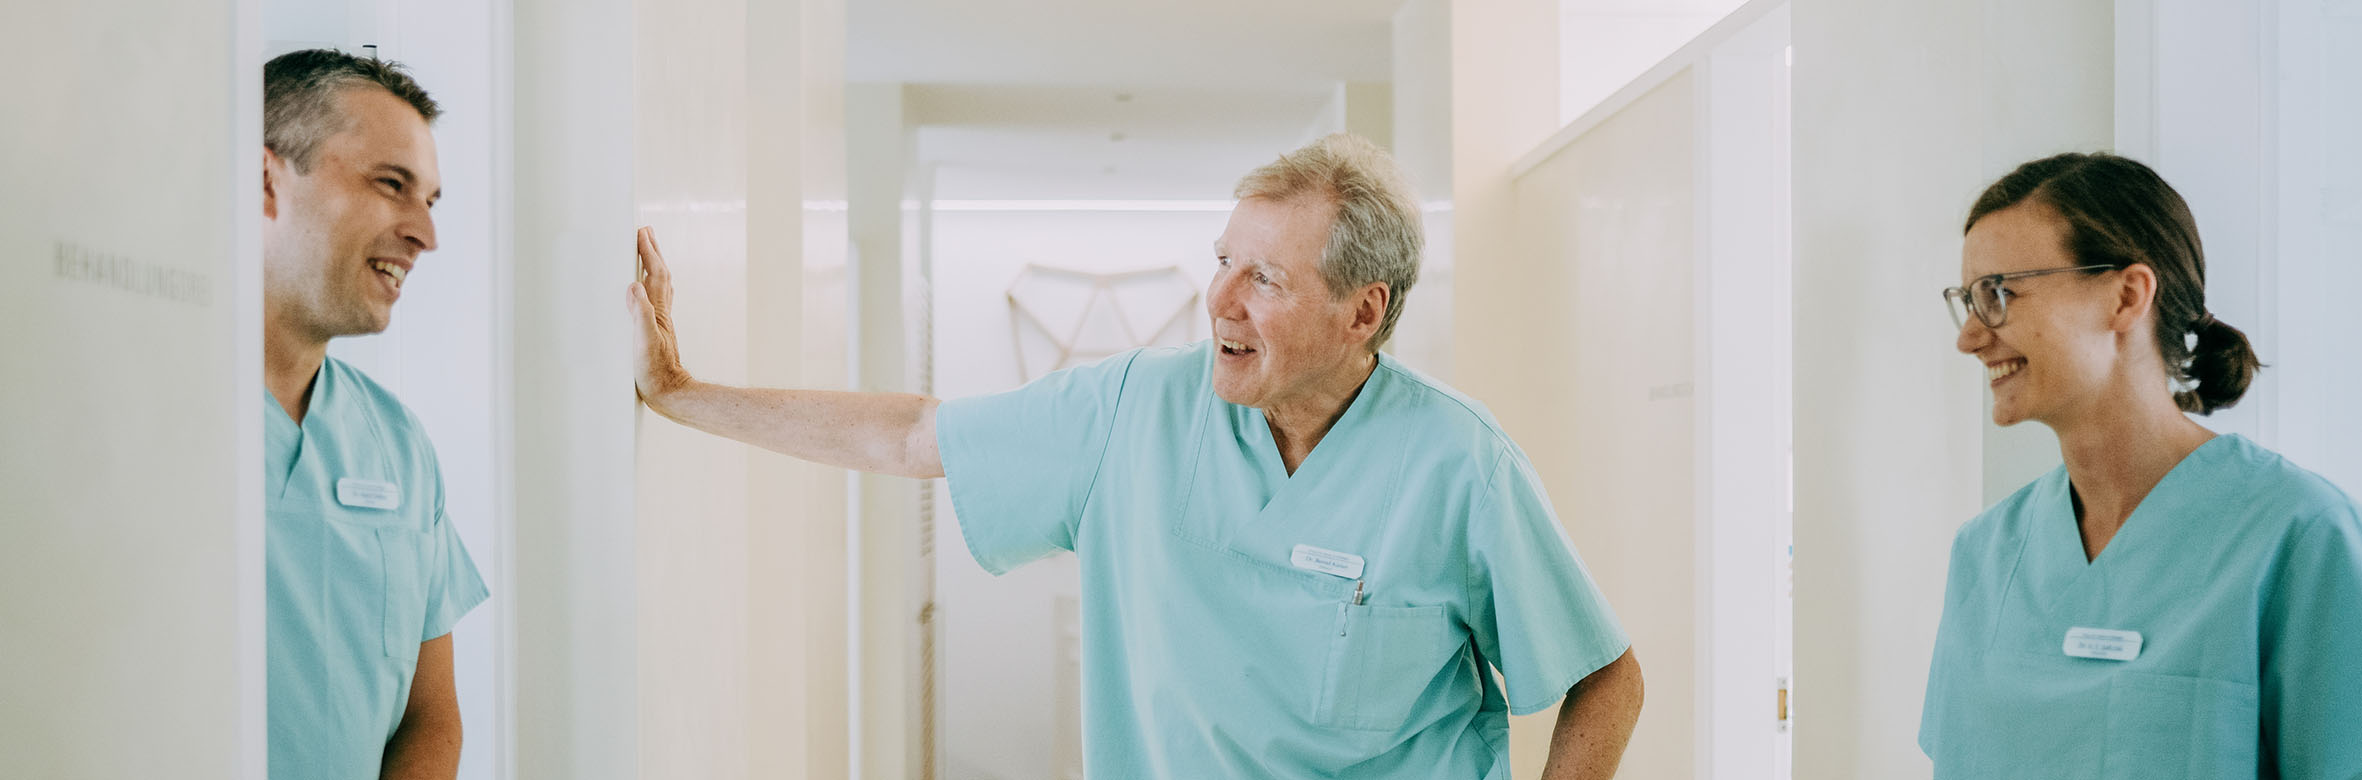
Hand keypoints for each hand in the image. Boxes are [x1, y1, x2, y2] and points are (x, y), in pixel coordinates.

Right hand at [629, 226, 690, 402]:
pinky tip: (644, 293)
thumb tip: (634, 285)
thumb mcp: (643, 342)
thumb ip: (639, 314)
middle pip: (659, 275)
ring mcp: (660, 322)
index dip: (648, 252)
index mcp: (656, 311)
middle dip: (653, 252)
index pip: (654, 273)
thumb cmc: (656, 372)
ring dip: (652, 266)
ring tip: (646, 253)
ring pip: (658, 286)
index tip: (642, 231)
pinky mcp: (656, 333)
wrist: (670, 394)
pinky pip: (653, 301)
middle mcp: (661, 312)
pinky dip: (649, 288)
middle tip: (646, 233)